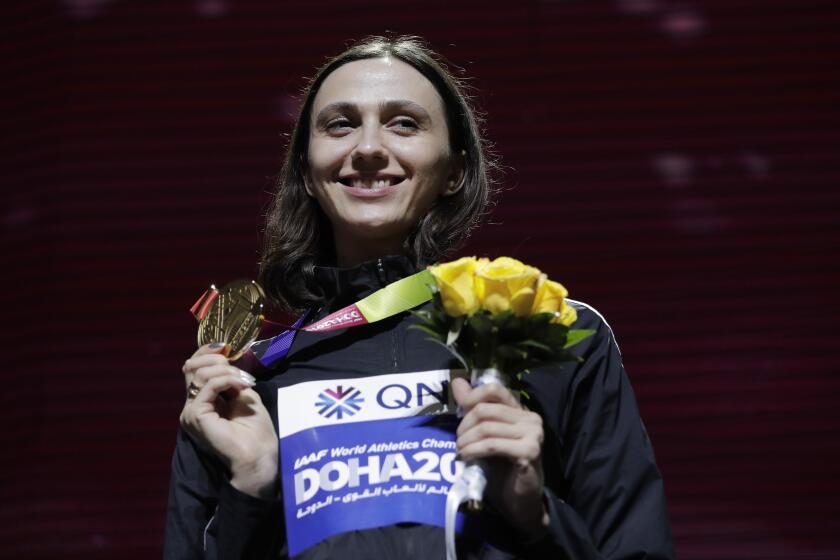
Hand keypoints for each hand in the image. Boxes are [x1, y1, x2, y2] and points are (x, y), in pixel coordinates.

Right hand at [180, 343, 277, 498]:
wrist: (259, 455)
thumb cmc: (255, 430)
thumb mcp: (244, 394)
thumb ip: (231, 377)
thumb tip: (225, 357)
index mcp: (202, 399)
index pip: (193, 367)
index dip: (206, 352)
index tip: (226, 346)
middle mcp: (192, 405)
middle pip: (191, 366)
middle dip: (217, 360)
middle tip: (240, 370)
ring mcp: (191, 411)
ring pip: (200, 374)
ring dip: (227, 371)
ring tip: (245, 381)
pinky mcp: (195, 416)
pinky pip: (207, 386)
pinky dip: (227, 380)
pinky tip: (243, 386)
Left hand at [451, 377, 548, 539]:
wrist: (520, 502)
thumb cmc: (503, 469)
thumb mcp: (486, 436)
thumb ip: (474, 409)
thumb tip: (457, 381)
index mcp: (521, 411)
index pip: (494, 389)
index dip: (472, 396)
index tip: (460, 411)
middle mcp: (530, 419)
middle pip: (485, 409)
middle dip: (464, 425)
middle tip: (458, 441)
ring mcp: (533, 435)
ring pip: (486, 427)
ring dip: (466, 441)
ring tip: (461, 451)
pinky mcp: (529, 452)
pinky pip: (492, 445)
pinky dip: (474, 451)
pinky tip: (467, 458)